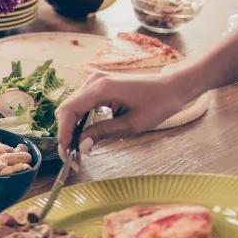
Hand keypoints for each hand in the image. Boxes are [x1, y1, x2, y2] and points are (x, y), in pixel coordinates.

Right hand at [54, 69, 197, 162]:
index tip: (66, 154)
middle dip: (66, 134)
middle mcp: (93, 81)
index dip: (64, 134)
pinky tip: (84, 136)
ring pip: (71, 108)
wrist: (172, 87)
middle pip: (66, 109)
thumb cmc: (158, 104)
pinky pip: (81, 104)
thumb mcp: (131, 124)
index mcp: (101, 88)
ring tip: (78, 150)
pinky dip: (79, 121)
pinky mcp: (98, 85)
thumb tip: (81, 146)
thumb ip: (102, 133)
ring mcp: (95, 81)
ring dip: (71, 129)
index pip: (69, 112)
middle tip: (72, 157)